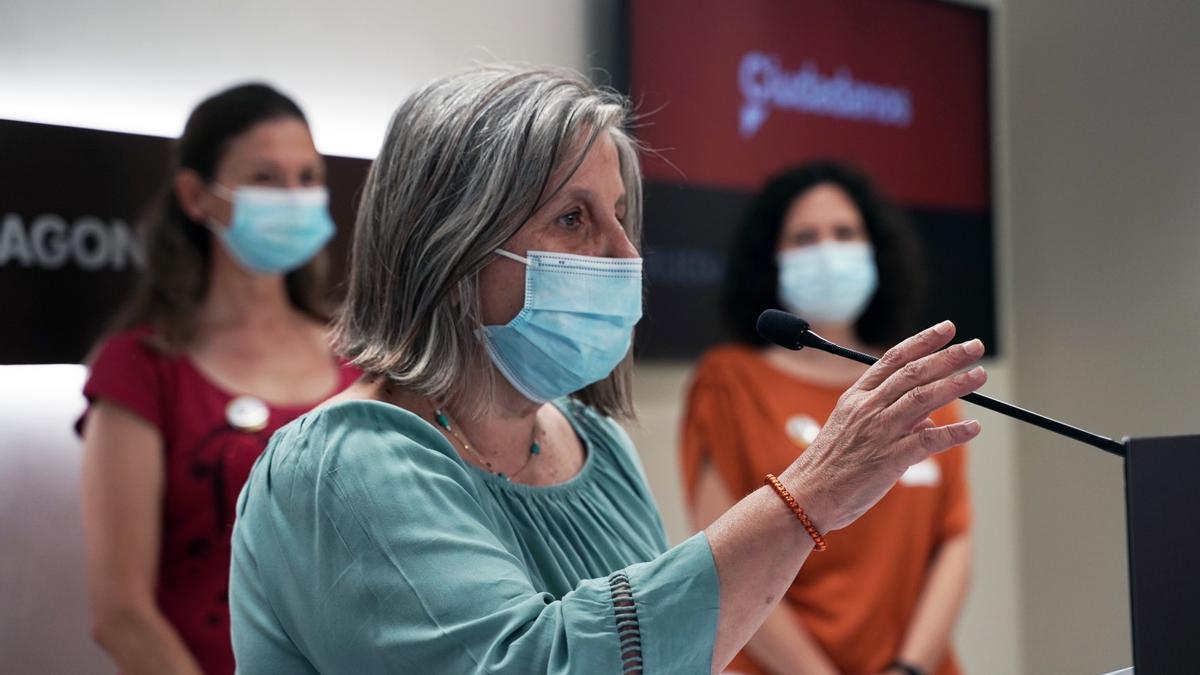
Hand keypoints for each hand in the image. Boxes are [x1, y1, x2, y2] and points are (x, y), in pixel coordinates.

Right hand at [780, 321, 984, 531]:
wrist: (808, 494)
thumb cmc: (829, 465)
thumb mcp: (851, 428)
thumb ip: (889, 418)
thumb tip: (927, 419)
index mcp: (856, 397)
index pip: (893, 359)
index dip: (923, 342)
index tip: (946, 329)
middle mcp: (868, 408)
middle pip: (914, 373)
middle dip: (948, 357)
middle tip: (975, 347)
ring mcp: (879, 431)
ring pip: (923, 399)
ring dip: (955, 384)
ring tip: (979, 376)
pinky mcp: (890, 458)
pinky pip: (929, 440)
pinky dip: (954, 433)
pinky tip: (974, 429)